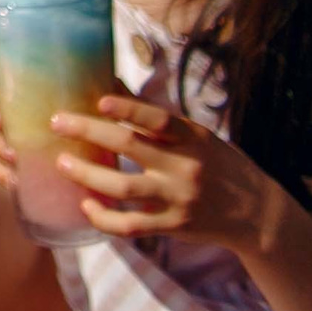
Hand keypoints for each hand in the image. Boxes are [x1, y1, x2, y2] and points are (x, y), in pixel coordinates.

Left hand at [52, 96, 278, 248]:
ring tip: (62, 164)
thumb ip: (156, 119)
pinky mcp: (173, 226)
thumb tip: (111, 84)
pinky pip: (131, 226)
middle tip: (56, 123)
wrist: (255, 212)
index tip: (100, 101)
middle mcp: (185, 167)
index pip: (158, 119)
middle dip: (88, 133)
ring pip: (124, 189)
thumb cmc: (216, 162)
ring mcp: (178, 199)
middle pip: (130, 148)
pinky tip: (85, 206)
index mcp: (191, 137)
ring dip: (88, 176)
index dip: (129, 109)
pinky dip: (105, 218)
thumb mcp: (196, 134)